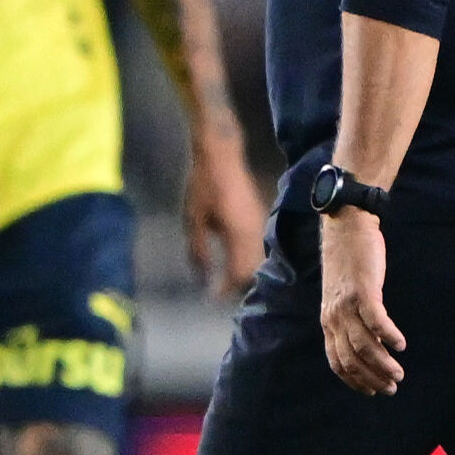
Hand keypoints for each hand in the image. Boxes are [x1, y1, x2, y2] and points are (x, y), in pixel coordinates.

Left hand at [183, 125, 265, 296]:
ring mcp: (259, 224)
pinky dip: (247, 258)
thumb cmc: (204, 185)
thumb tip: (203, 276)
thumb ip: (199, 251)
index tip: (212, 298)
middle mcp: (254, 233)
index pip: (238, 274)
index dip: (225, 290)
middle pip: (252, 271)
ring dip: (243, 272)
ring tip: (226, 280)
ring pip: (257, 260)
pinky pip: (257, 246)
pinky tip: (233, 259)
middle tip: (219, 292)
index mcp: (238, 236)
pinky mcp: (258, 217)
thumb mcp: (194, 221)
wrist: (222, 155)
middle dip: (236, 285)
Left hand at [317, 206, 404, 394]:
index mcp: (329, 320)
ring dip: (382, 364)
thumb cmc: (348, 262)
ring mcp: (347, 304)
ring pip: (363, 345)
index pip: (337, 361)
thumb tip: (367, 339)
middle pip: (351, 358)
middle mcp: (334, 316)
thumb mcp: (342, 294)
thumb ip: (349, 317)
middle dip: (372, 378)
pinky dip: (388, 336)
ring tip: (398, 373)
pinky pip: (375, 321)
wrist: (346, 227)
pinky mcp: (363, 290)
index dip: (354, 380)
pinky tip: (400, 344)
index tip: (372, 391)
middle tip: (392, 386)